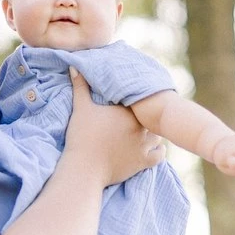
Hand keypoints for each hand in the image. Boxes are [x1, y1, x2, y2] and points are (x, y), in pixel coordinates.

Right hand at [66, 68, 164, 186]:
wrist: (85, 167)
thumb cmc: (82, 136)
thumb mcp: (81, 108)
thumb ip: (80, 87)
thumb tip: (74, 67)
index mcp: (128, 113)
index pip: (141, 102)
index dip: (138, 102)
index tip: (134, 102)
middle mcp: (141, 128)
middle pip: (151, 119)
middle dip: (146, 117)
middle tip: (142, 116)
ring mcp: (144, 146)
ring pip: (157, 136)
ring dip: (153, 133)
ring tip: (147, 131)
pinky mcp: (144, 163)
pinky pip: (160, 155)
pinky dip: (159, 151)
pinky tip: (156, 148)